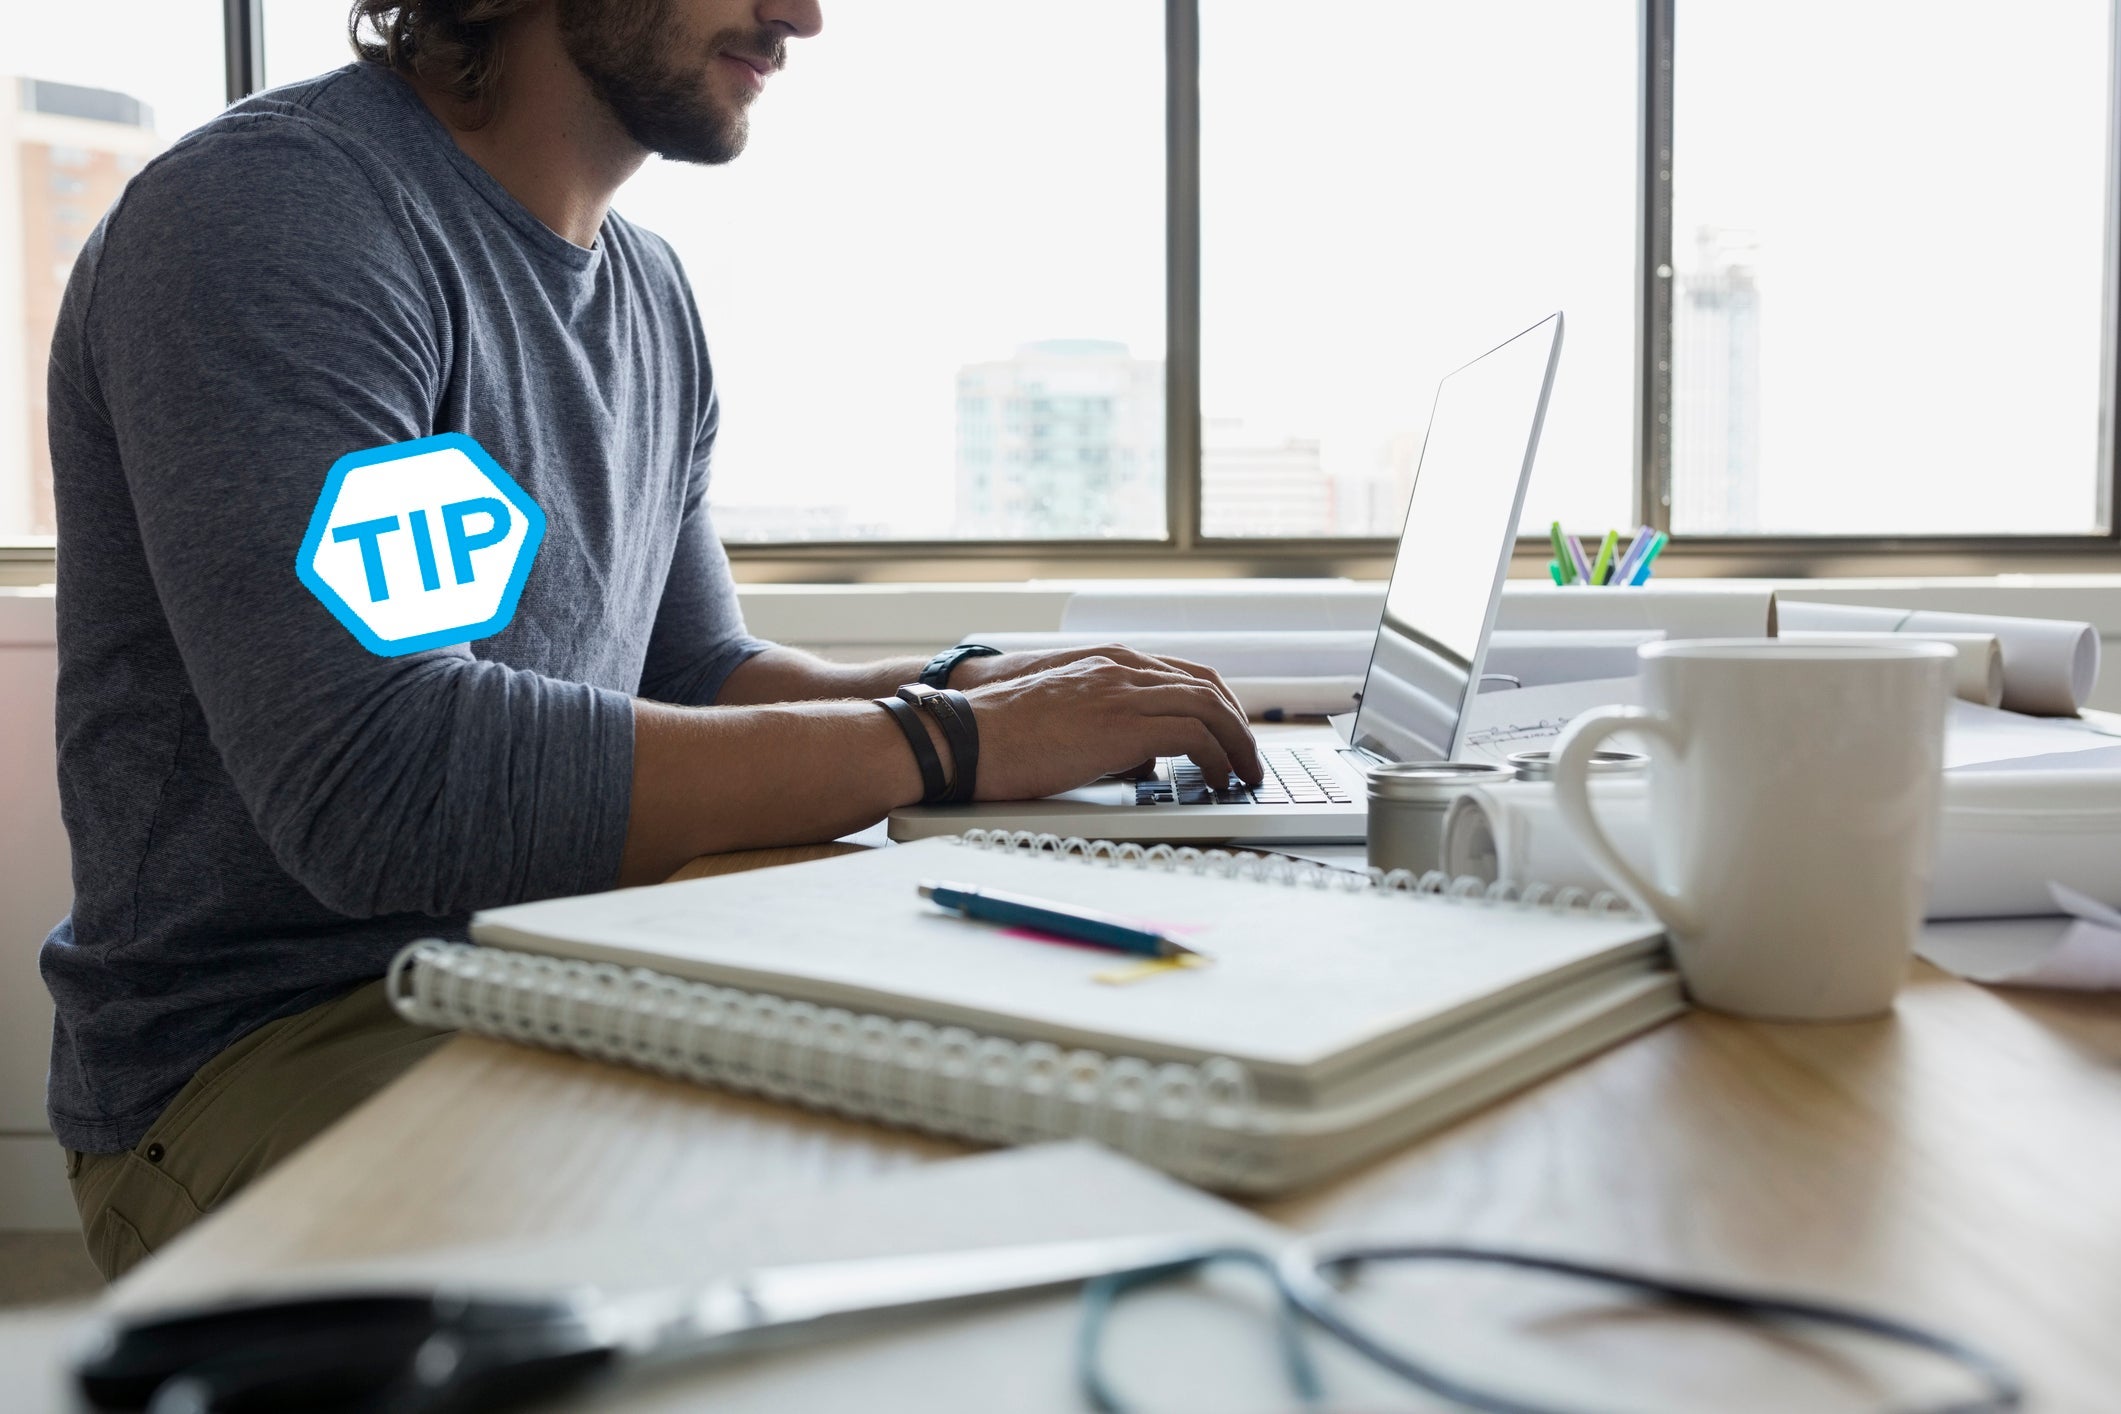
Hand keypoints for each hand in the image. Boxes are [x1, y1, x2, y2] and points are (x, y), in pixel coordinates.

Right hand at [954, 654, 1263, 801]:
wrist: (965, 738)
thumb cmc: (1002, 738)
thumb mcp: (1066, 721)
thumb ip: (1108, 728)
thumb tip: (1144, 761)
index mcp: (1107, 662)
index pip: (1185, 674)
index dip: (1217, 706)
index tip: (1229, 734)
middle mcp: (1122, 669)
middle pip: (1207, 686)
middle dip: (1236, 724)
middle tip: (1248, 757)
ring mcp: (1124, 692)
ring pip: (1210, 708)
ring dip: (1237, 743)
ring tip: (1244, 773)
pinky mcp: (1124, 725)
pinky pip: (1195, 735)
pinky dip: (1218, 758)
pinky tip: (1218, 780)